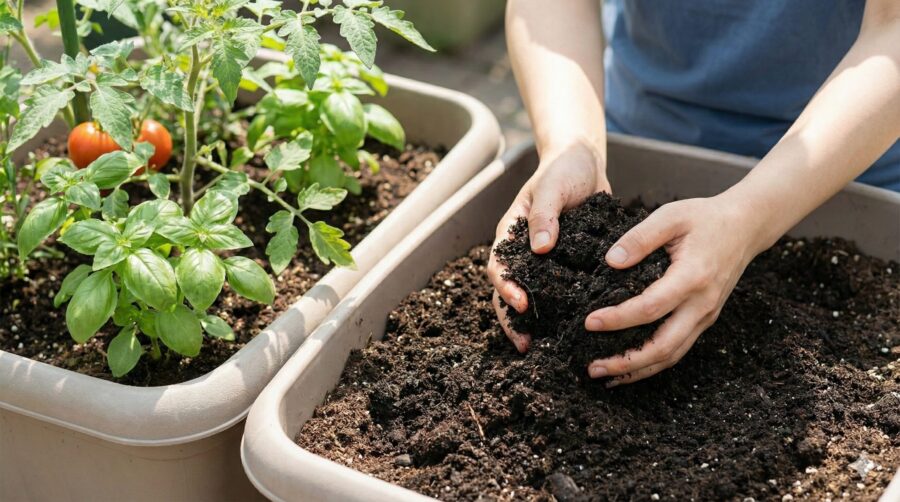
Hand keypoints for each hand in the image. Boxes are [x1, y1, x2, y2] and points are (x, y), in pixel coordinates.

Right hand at [488, 141, 608, 352]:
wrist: (585, 164)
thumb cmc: (564, 170)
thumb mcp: (553, 187)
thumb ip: (546, 215)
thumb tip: (541, 248)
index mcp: (512, 233)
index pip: (500, 266)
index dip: (506, 288)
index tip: (522, 304)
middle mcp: (523, 251)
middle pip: (507, 291)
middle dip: (512, 320)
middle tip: (525, 345)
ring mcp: (542, 261)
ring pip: (530, 297)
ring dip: (532, 323)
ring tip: (542, 348)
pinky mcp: (563, 266)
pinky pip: (556, 292)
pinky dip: (557, 312)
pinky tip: (569, 331)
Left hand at [584, 195, 765, 386]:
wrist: (745, 227)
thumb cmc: (704, 218)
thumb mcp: (671, 216)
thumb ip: (640, 237)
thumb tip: (611, 261)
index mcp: (693, 277)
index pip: (651, 307)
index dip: (618, 319)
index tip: (589, 322)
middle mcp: (702, 304)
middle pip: (663, 345)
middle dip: (625, 361)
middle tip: (591, 367)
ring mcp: (705, 316)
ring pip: (671, 355)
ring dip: (637, 370)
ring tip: (605, 376)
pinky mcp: (704, 320)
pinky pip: (677, 349)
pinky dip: (652, 363)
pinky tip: (629, 367)